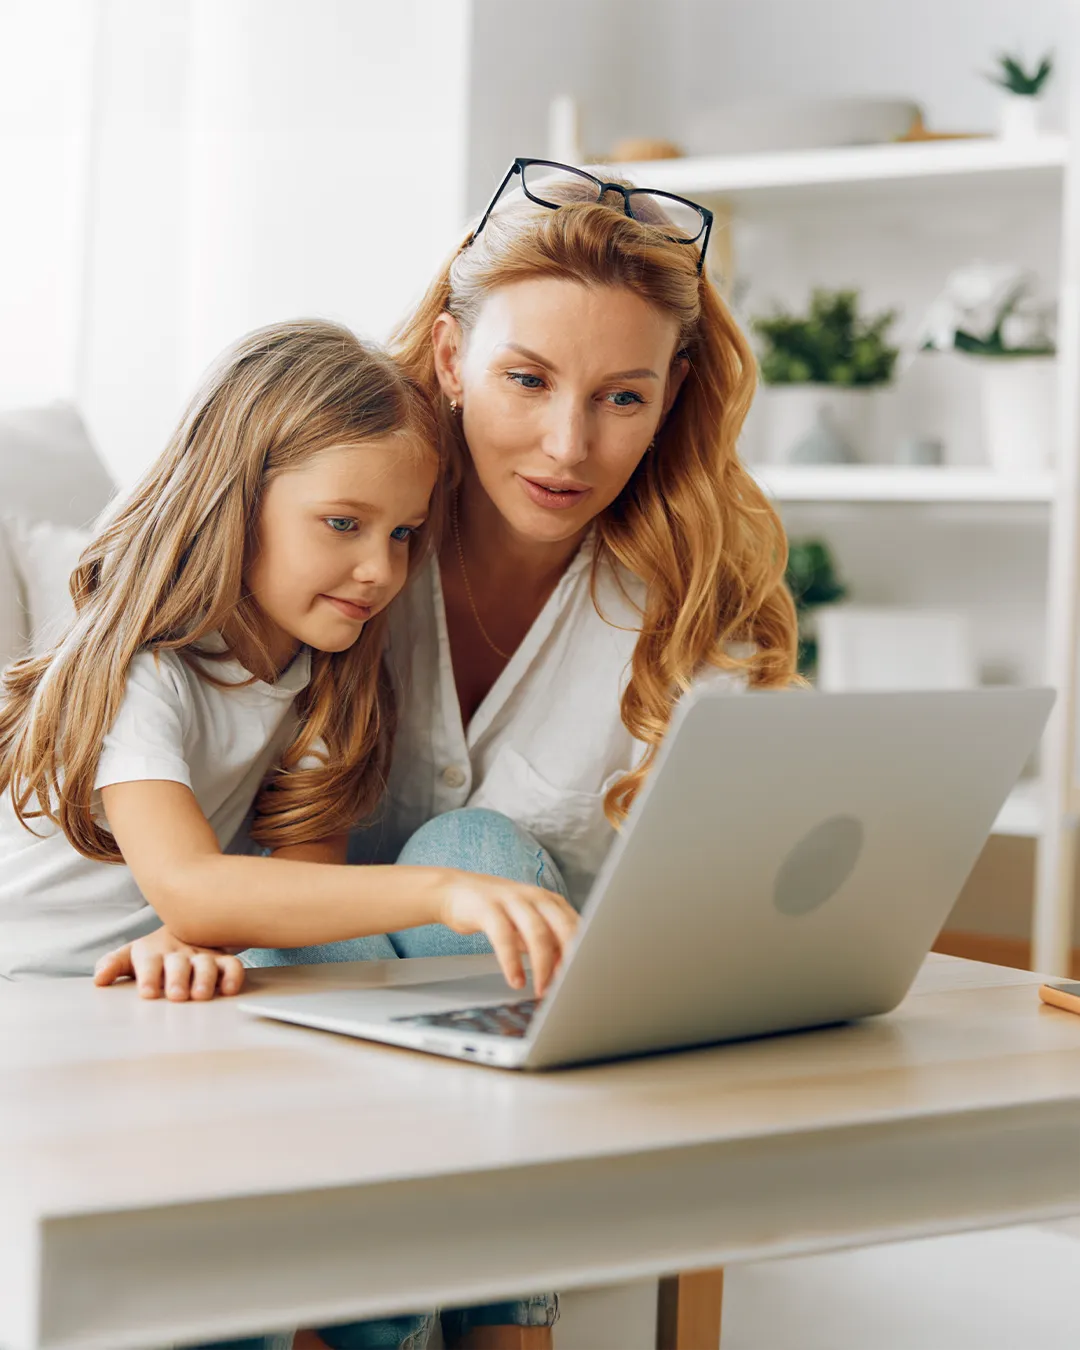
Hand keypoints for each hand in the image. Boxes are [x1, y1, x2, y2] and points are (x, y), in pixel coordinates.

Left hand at [94, 928, 245, 1000]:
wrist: (186, 926)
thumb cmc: (154, 952)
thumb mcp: (131, 955)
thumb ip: (113, 965)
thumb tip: (98, 979)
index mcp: (153, 951)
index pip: (149, 961)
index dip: (148, 976)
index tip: (147, 993)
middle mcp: (179, 952)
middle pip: (179, 963)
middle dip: (178, 978)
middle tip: (176, 995)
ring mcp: (202, 954)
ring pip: (207, 963)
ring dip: (204, 978)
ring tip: (201, 996)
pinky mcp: (223, 959)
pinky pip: (232, 964)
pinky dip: (233, 976)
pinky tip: (230, 990)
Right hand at [439, 875, 578, 996]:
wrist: (453, 890)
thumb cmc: (495, 911)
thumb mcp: (526, 926)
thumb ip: (547, 944)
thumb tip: (568, 971)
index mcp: (550, 901)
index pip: (577, 926)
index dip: (584, 953)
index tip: (584, 978)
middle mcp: (535, 897)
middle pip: (565, 926)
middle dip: (571, 959)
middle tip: (571, 987)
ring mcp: (512, 899)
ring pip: (537, 932)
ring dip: (543, 966)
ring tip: (542, 990)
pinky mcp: (488, 907)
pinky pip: (504, 936)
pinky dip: (512, 962)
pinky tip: (515, 980)